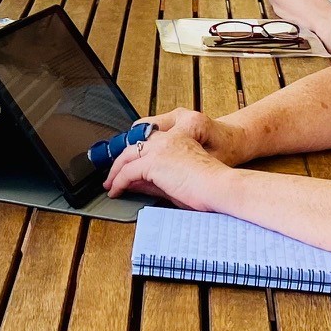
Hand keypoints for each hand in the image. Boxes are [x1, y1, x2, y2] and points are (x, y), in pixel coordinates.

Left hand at [105, 109, 244, 204]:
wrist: (221, 188)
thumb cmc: (209, 188)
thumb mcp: (179, 180)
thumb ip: (157, 179)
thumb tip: (136, 184)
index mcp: (178, 139)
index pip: (147, 142)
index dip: (134, 154)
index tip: (126, 167)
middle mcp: (167, 139)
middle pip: (133, 146)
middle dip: (120, 161)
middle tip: (112, 175)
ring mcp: (160, 148)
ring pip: (127, 156)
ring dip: (116, 171)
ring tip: (110, 184)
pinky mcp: (154, 161)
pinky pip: (128, 172)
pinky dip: (118, 182)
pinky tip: (115, 191)